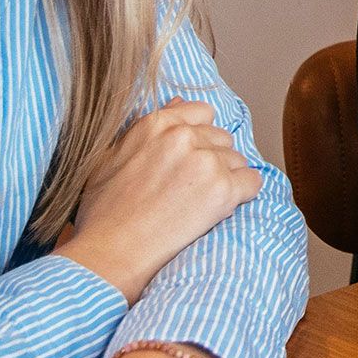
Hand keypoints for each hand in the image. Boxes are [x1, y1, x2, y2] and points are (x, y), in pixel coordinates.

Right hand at [56, 99, 261, 303]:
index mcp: (157, 124)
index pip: (203, 113)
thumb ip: (146, 129)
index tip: (190, 159)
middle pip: (222, 139)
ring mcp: (205, 162)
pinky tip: (221, 209)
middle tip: (191, 189)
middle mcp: (184, 137)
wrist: (112, 252)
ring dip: (226, 180)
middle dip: (213, 160)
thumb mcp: (110, 158)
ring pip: (237, 161)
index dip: (200, 137)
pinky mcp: (223, 190)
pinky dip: (243, 195)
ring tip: (199, 204)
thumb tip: (178, 104)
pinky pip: (253, 182)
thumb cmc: (105, 212)